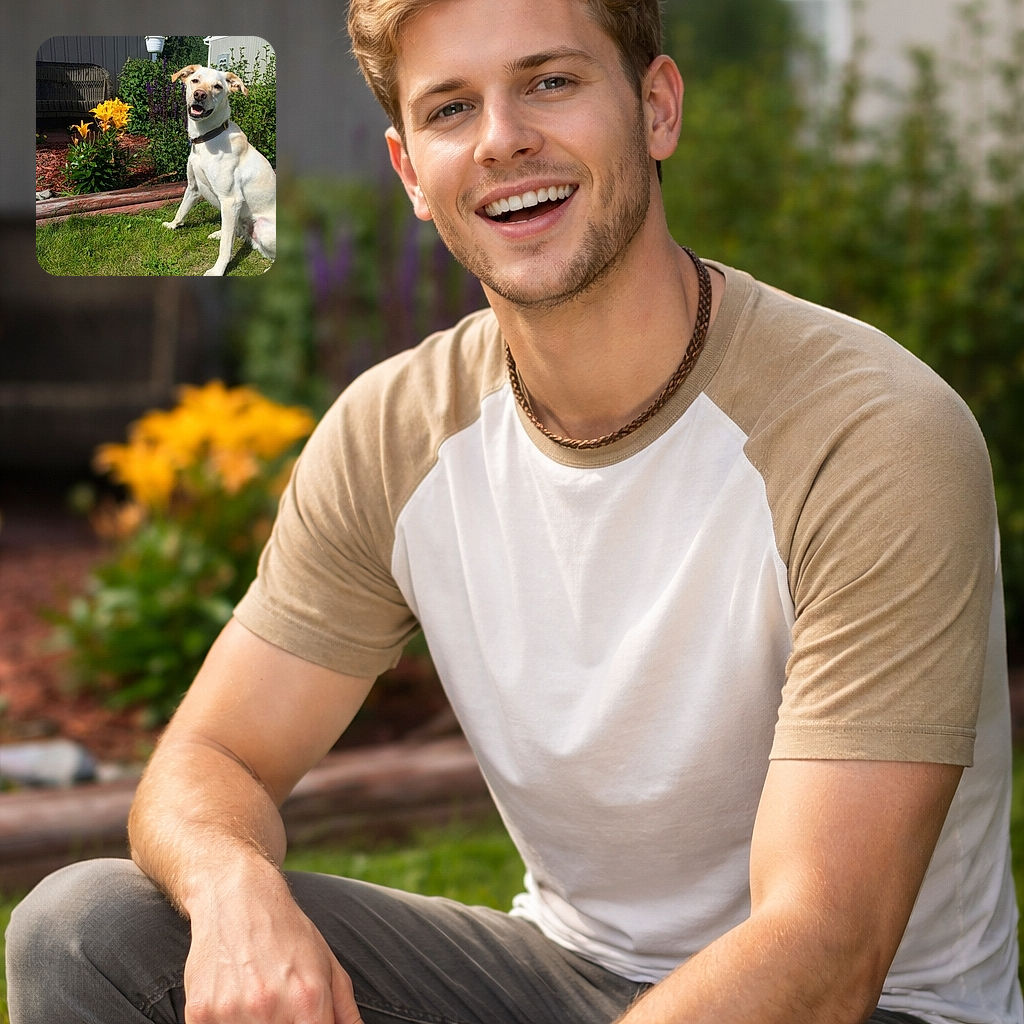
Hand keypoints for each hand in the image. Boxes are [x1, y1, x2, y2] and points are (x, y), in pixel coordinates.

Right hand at [183, 880, 363, 1023]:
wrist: (236, 898)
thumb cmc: (287, 932)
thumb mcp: (326, 963)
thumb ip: (344, 1011)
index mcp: (308, 997)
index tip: (307, 1021)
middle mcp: (269, 1007)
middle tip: (283, 1006)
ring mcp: (231, 1013)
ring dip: (255, 1023)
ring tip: (258, 996)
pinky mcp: (200, 1014)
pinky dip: (229, 1021)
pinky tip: (235, 998)